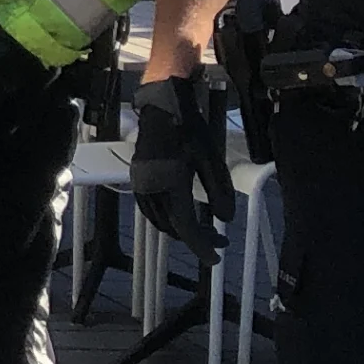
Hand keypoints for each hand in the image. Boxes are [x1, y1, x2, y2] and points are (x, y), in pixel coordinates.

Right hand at [128, 72, 233, 252]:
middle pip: (172, 227)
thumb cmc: (188, 128)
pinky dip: (167, 219)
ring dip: (180, 230)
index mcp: (170, 184)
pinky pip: (151, 210)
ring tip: (202, 230)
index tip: (216, 258)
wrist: (161, 106)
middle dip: (196, 238)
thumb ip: (219, 191)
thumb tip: (226, 219)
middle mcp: (152, 188)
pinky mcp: (138, 179)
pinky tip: (180, 215)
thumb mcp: (211, 158)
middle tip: (218, 241)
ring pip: (160, 221)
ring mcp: (141, 185)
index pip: (186, 226)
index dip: (202, 246)